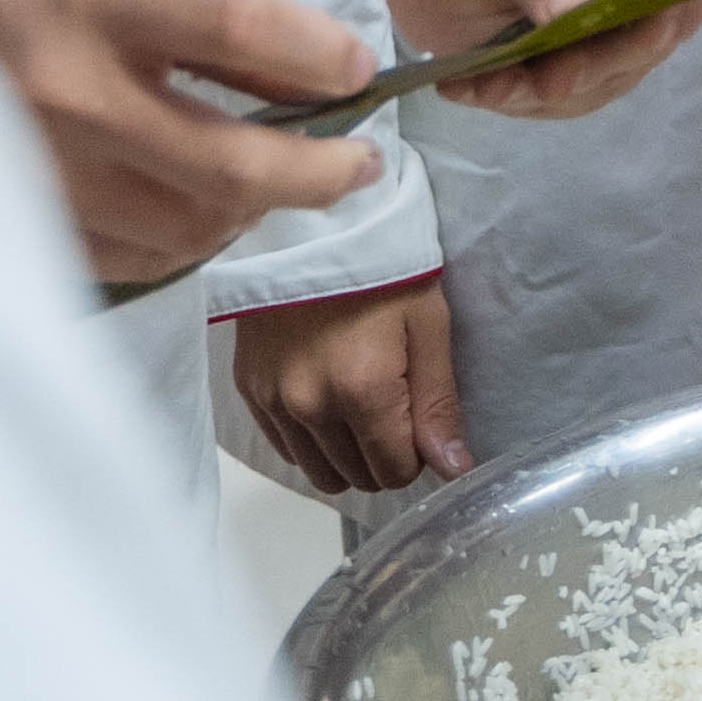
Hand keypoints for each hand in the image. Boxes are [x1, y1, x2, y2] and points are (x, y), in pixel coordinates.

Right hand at [0, 0, 382, 285]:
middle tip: (360, 163)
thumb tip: (320, 75)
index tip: (360, 73)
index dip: (319, 55)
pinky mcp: (23, 231)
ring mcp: (41, 174)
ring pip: (195, 226)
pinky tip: (201, 208)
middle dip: (320, 173)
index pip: (237, 23)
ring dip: (256, 211)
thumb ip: (199, 19)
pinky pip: (141, 257)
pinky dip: (190, 237)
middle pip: (231, 162)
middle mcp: (67, 92)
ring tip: (279, 183)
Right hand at [236, 275, 467, 494]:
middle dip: (384, 455)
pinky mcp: (248, 387)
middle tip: (396, 408)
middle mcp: (309, 403)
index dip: (416, 454)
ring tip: (362, 405)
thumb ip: (438, 403)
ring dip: (347, 454)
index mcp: (361, 390)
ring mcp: (272, 398)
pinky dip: (311, 438)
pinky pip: (284, 446)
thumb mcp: (429, 324)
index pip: (393, 471)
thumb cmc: (381, 265)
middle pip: (356, 476)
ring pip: (318, 470)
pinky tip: (328, 399)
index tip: (419, 419)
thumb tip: (454, 468)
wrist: (312, 224)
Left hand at [377, 0, 701, 116]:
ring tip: (489, 82)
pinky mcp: (562, 52)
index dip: (674, 2)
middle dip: (600, 62)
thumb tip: (579, 17)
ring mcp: (606, 18)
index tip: (626, 29)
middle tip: (545, 77)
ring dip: (552, 90)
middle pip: (658, 35)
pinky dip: (515, 98)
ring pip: (610, 76)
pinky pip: (559, 94)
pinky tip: (468, 84)